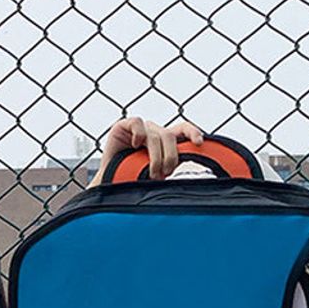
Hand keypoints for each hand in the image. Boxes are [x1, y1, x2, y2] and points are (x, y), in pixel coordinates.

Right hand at [89, 117, 203, 185]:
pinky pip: (137, 124)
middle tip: (165, 173)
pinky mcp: (123, 126)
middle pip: (169, 137)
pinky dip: (139, 134)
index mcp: (164, 141)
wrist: (109, 184)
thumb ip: (169, 170)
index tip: (199, 143)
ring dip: (156, 157)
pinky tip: (136, 146)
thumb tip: (189, 181)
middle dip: (170, 157)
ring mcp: (138, 129)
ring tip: (152, 173)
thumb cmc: (133, 180)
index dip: (192, 132)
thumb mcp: (156, 175)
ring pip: (155, 136)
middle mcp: (153, 132)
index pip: (182, 129)